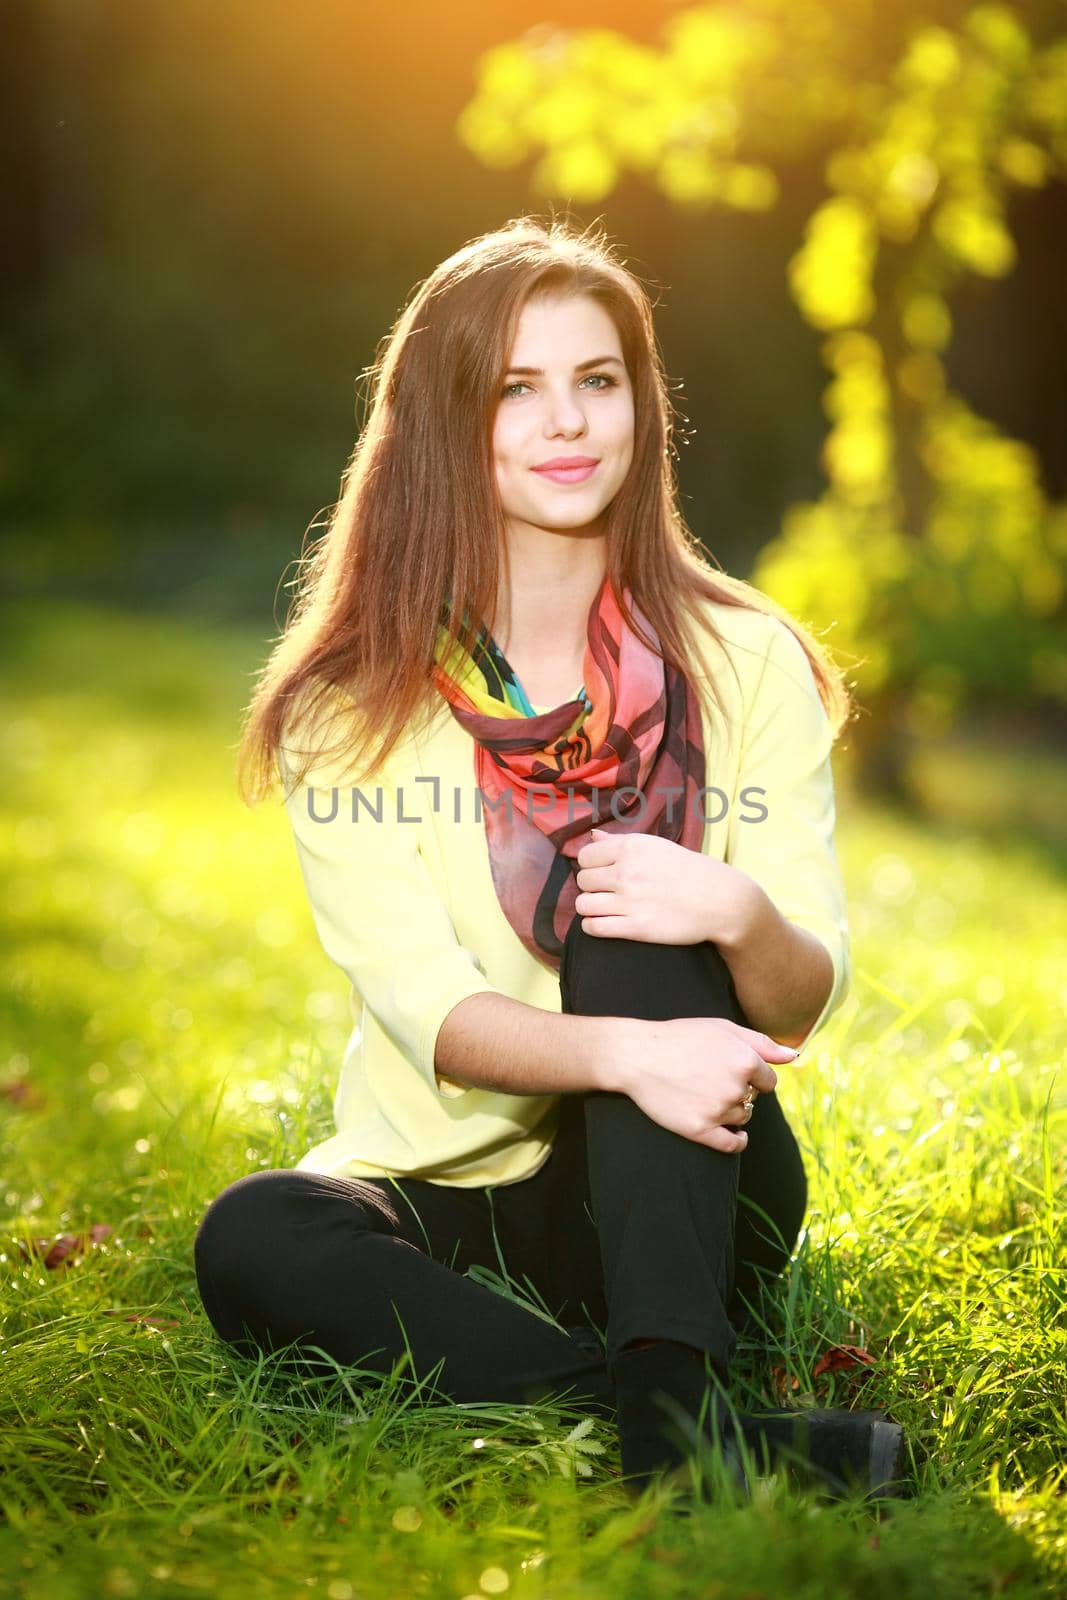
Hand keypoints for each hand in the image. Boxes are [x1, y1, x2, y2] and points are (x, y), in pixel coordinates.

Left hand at [575, 828, 748, 945]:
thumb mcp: (657, 846)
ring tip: (604, 908)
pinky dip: (593, 926)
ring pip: (583, 904)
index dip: (591, 866)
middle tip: (609, 892)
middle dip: (592, 887)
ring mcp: (631, 900)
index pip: (585, 856)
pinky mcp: (636, 927)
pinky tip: (605, 923)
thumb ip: (621, 842)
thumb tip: (593, 836)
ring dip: (590, 908)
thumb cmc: (689, 871)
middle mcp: (628, 872)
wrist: (721, 901)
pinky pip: (593, 927)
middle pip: (582, 880)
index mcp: (632, 847)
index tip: (604, 873)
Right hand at [608, 1015, 800, 1153]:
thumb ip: (763, 1043)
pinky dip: (737, 1141)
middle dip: (740, 1091)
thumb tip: (794, 1056)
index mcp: (745, 1060)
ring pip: (742, 1118)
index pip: (768, 1081)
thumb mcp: (723, 1029)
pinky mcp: (699, 1130)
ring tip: (707, 1095)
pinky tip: (734, 1135)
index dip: (753, 1076)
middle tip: (712, 1079)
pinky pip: (731, 1145)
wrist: (637, 1056)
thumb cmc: (681, 1037)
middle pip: (754, 1099)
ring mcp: (718, 1111)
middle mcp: (736, 1087)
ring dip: (732, 1110)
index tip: (731, 1070)